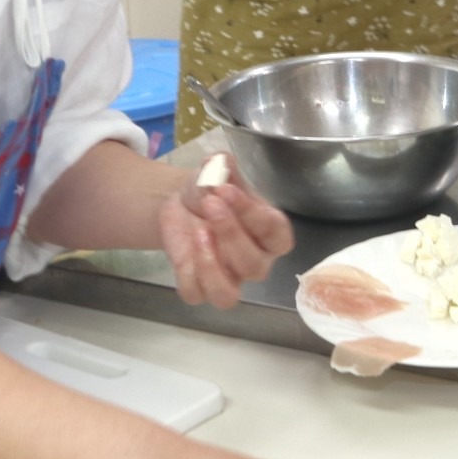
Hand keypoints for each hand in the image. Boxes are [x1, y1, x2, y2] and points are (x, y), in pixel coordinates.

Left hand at [159, 162, 294, 307]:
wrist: (183, 204)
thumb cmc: (213, 189)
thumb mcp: (217, 171)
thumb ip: (222, 166)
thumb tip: (218, 162)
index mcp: (272, 232)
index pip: (274, 233)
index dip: (252, 214)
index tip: (226, 189)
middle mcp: (257, 261)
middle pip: (254, 267)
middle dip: (231, 234)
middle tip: (210, 203)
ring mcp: (228, 277)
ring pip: (227, 296)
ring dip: (211, 267)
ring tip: (198, 232)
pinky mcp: (199, 286)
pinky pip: (195, 295)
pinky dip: (188, 276)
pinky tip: (185, 249)